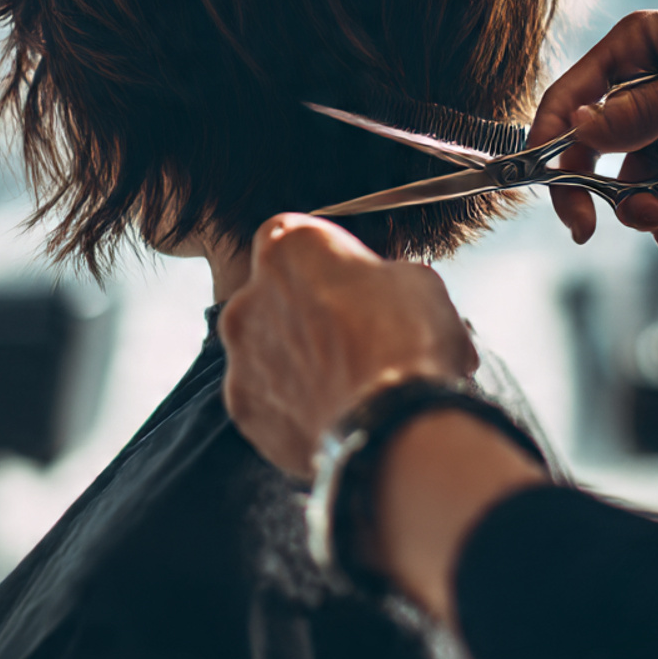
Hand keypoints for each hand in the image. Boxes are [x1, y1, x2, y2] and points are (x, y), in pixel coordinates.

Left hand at [220, 213, 477, 478]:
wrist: (397, 425)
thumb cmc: (408, 343)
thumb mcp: (417, 280)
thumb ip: (378, 277)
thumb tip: (383, 295)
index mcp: (289, 249)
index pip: (286, 233)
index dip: (318, 257)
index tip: (342, 276)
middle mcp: (249, 296)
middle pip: (270, 293)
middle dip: (302, 309)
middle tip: (349, 333)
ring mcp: (240, 355)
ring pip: (264, 347)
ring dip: (294, 357)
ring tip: (344, 381)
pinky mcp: (243, 407)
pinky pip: (264, 396)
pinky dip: (290, 403)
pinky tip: (330, 410)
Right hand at [529, 8, 657, 250]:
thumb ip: (642, 112)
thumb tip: (577, 129)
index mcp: (636, 48)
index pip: (571, 96)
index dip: (550, 140)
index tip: (547, 186)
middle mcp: (646, 84)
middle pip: (595, 148)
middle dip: (601, 188)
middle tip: (591, 227)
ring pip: (634, 178)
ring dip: (650, 205)